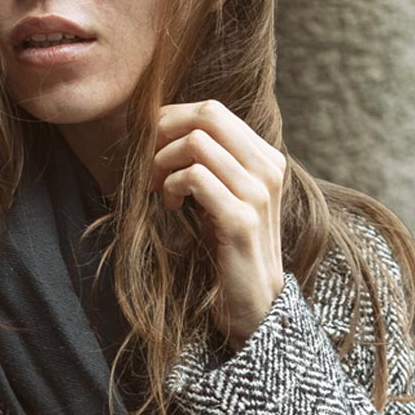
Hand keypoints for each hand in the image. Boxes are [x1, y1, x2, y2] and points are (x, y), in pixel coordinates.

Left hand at [149, 99, 287, 352]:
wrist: (253, 304)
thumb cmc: (228, 250)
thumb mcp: (222, 198)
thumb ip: (211, 164)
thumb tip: (163, 131)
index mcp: (265, 158)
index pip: (214, 110)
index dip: (173, 120)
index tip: (151, 147)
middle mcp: (266, 168)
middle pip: (208, 115)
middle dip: (165, 132)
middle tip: (148, 161)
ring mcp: (257, 193)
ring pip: (197, 143)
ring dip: (163, 163)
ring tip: (157, 189)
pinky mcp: (240, 219)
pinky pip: (194, 177)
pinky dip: (171, 187)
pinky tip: (170, 206)